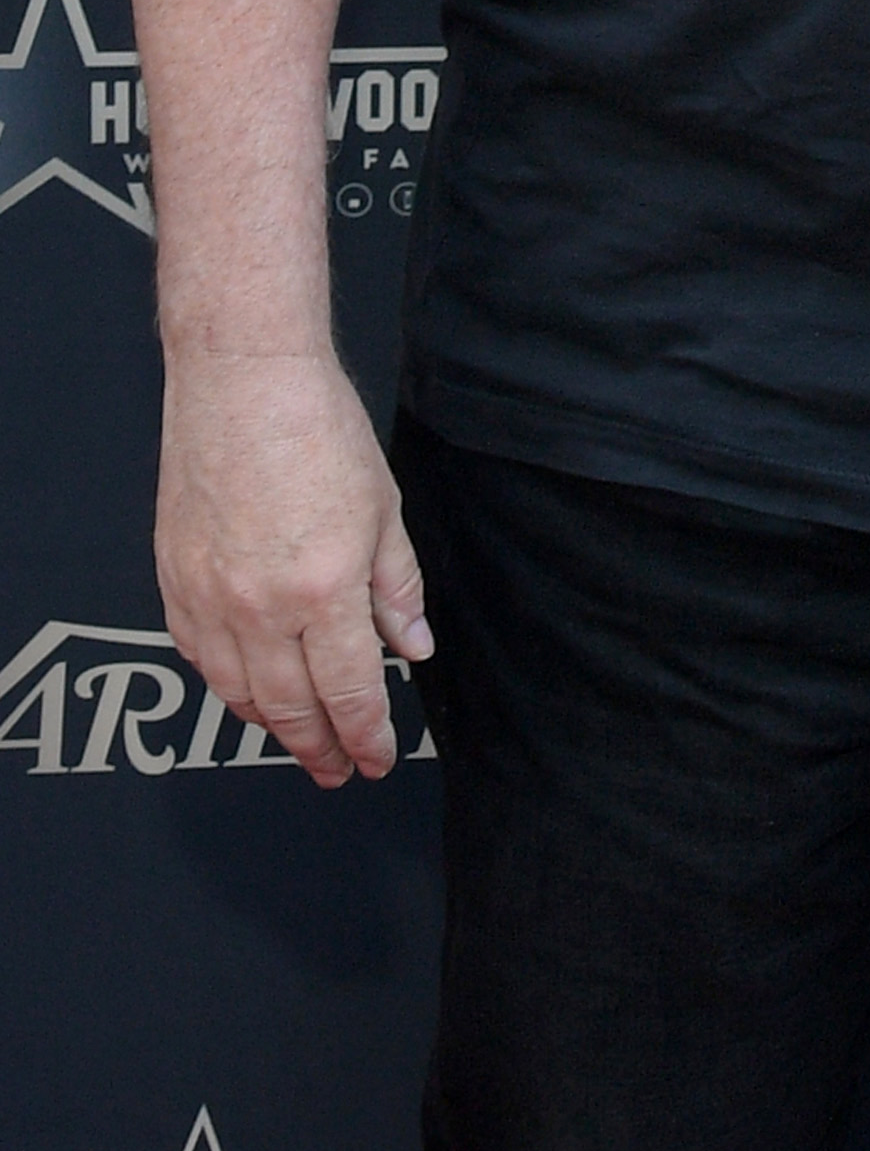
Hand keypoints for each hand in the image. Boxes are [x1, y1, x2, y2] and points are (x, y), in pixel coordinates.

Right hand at [154, 350, 431, 785]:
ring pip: (239, 693)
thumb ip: (396, 588)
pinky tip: (248, 692)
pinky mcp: (174, 582)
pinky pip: (200, 659)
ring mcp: (210, 599)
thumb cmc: (318, 429)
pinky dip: (227, 687)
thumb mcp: (382, 509)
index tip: (377, 760)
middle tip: (338, 769)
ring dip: (273, 726)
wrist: (243, 380)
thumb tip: (413, 647)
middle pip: (291, 706)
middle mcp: (260, 607)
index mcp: (323, 590)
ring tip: (300, 739)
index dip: (367, 736)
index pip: (351, 691)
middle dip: (320, 746)